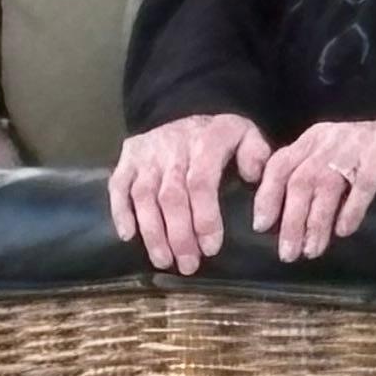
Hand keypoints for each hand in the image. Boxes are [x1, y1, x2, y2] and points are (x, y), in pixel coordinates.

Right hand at [111, 113, 272, 274]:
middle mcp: (173, 147)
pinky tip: (128, 236)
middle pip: (171, 196)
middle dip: (179, 235)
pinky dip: (120, 211)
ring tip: (163, 261)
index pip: (201, 183)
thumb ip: (256, 154)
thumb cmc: (218, 136)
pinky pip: (119, 186)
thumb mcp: (246, 135)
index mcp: (206, 142)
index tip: (211, 248)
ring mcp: (147, 153)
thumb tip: (253, 177)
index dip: (204, 218)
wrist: (183, 109)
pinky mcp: (128, 158)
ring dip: (152, 232)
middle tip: (188, 265)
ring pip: (144, 196)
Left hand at [252, 115, 375, 262]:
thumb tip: (283, 214)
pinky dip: (351, 210)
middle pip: (301, 182)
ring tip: (312, 250)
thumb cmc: (364, 148)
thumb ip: (307, 171)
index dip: (267, 196)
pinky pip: (363, 185)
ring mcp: (355, 147)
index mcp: (311, 140)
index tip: (261, 226)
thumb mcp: (329, 150)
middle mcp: (328, 141)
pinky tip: (344, 232)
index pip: (279, 165)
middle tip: (288, 253)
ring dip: (317, 222)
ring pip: (327, 186)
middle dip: (291, 221)